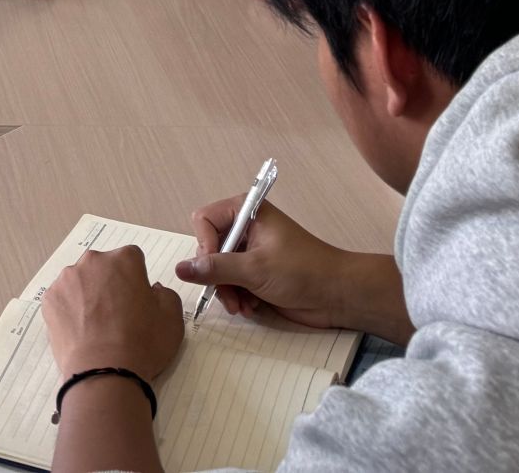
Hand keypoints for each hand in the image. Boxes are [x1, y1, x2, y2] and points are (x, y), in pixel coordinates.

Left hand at [42, 244, 182, 382]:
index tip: (136, 303)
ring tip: (96, 327)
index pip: (132, 260)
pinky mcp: (50, 299)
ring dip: (88, 296)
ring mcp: (67, 279)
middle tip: (116, 316)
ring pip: (81, 282)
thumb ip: (164, 294)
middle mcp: (93, 261)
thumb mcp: (172, 319)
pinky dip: (69, 310)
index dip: (135, 282)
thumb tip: (151, 290)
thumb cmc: (143, 344)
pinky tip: (80, 331)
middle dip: (109, 285)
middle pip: (104, 268)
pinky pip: (63, 299)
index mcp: (124, 259)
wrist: (104, 372)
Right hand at [177, 199, 411, 342]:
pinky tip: (251, 308)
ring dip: (227, 291)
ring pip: (219, 270)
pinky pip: (232, 283)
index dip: (204, 246)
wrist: (338, 295)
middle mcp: (247, 228)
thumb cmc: (302, 272)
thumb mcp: (255, 269)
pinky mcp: (257, 273)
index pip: (204, 221)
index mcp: (248, 212)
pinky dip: (237, 297)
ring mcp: (252, 251)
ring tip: (241, 307)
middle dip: (216, 275)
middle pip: (209, 247)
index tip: (212, 269)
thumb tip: (180, 269)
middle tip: (227, 296)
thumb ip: (215, 268)